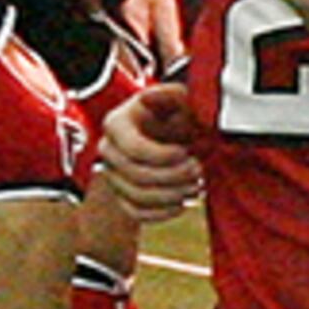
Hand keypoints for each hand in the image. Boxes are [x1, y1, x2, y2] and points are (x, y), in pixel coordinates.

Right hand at [99, 83, 201, 221]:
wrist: (176, 130)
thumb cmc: (178, 110)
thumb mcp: (178, 97)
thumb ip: (169, 95)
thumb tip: (147, 97)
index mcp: (117, 123)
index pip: (133, 149)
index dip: (163, 156)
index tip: (186, 152)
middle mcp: (108, 150)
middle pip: (135, 175)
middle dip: (173, 176)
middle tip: (199, 170)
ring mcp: (113, 175)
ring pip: (136, 197)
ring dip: (172, 196)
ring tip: (196, 186)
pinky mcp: (123, 195)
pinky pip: (136, 213)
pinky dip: (162, 213)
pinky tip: (184, 203)